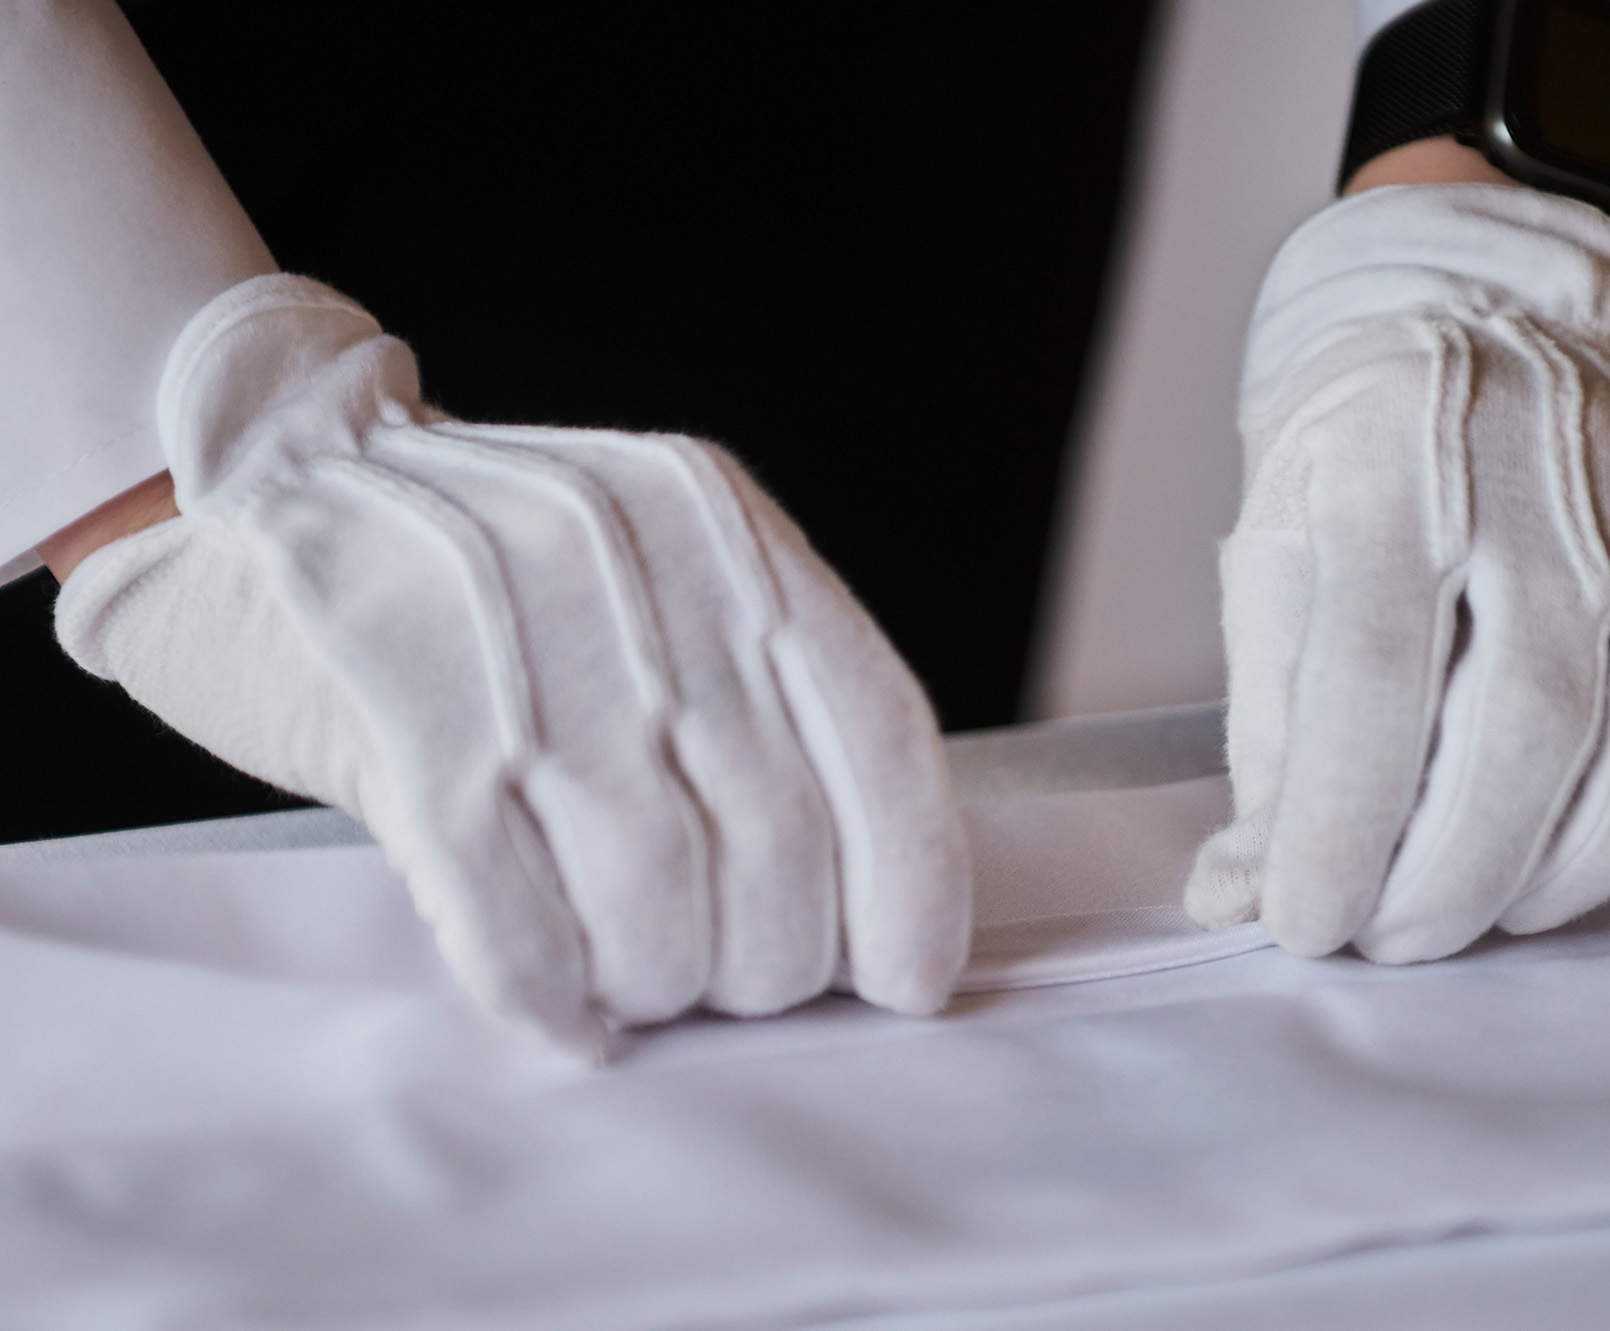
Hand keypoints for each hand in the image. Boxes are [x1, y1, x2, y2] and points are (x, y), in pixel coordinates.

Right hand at [56, 275, 970, 1053]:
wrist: (264, 475)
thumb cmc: (494, 573)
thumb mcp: (656, 572)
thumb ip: (754, 694)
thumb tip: (863, 906)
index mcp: (728, 530)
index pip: (875, 726)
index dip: (911, 877)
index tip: (908, 980)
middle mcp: (641, 571)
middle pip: (776, 831)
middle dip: (774, 956)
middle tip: (738, 984)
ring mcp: (518, 639)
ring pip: (653, 887)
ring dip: (662, 978)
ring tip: (645, 984)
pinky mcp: (398, 711)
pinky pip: (509, 910)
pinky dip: (549, 989)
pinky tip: (566, 1012)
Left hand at [1186, 184, 1609, 961]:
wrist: (1484, 308)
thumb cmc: (1368, 455)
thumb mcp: (1278, 562)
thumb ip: (1271, 736)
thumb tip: (1237, 900)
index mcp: (1391, 465)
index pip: (1371, 679)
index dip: (1343, 828)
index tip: (1311, 922)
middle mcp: (1547, 469)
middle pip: (1528, 720)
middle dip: (1456, 873)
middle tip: (1403, 939)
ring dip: (1584, 863)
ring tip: (1505, 911)